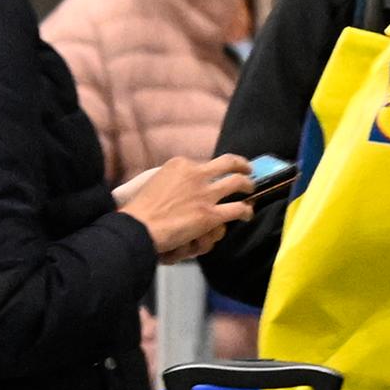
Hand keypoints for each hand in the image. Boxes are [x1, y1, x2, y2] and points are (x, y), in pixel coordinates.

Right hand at [119, 154, 253, 263]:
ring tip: (251, 190)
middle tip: (248, 170)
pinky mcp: (211, 215)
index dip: (212, 170)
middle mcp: (195, 174)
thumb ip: (173, 179)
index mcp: (180, 164)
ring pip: (238, 183)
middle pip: (228, 163)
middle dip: (241, 165)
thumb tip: (182, 184)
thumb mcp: (155, 181)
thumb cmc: (140, 208)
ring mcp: (205, 194)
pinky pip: (238, 209)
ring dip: (248, 186)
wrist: (139, 226)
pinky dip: (246, 211)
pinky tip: (247, 214)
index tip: (215, 175)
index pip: (204, 163)